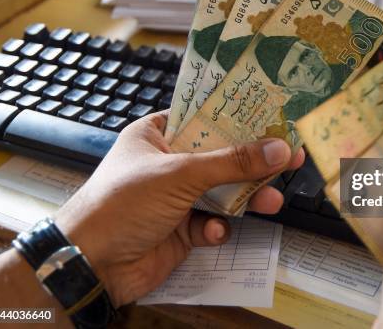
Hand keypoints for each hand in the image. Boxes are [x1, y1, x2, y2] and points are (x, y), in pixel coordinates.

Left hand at [55, 111, 303, 306]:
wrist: (92, 264)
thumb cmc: (123, 203)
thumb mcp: (180, 173)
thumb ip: (232, 162)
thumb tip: (278, 149)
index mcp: (157, 135)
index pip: (205, 118)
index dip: (239, 118)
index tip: (273, 117)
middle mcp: (168, 164)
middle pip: (221, 157)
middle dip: (253, 163)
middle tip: (290, 158)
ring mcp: (175, 198)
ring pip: (222, 192)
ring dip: (245, 198)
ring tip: (272, 202)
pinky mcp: (181, 229)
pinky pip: (211, 223)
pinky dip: (216, 228)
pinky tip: (212, 233)